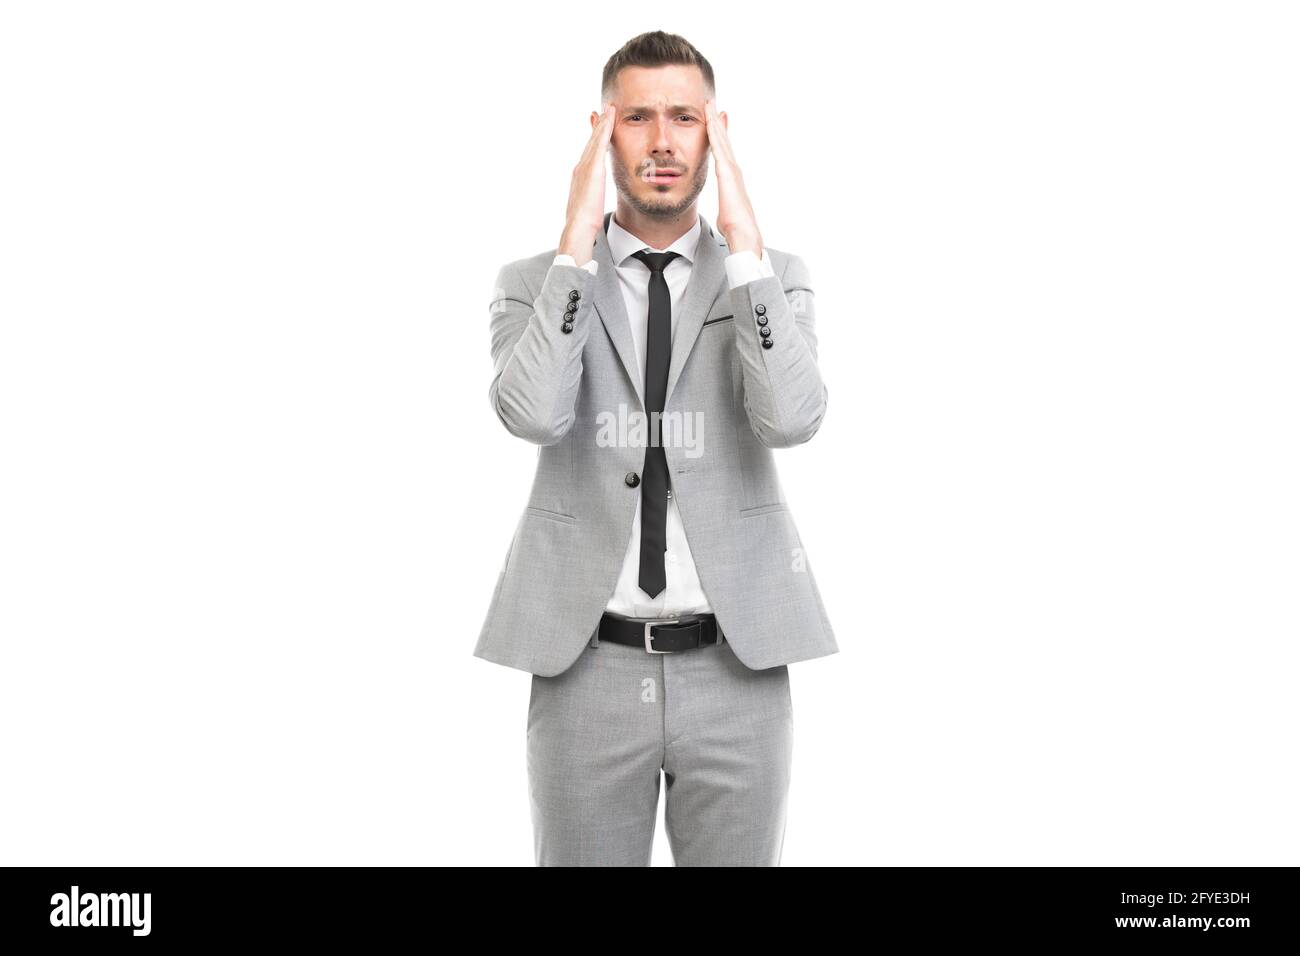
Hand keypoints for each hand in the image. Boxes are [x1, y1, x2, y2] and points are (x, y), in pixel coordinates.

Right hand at [557, 104, 615, 265]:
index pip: (590, 154)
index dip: (593, 140)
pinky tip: (610, 117)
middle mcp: (581, 168)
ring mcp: (585, 166)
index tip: (597, 129)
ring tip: (608, 109)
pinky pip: (600, 142)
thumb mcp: (589, 209)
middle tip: (600, 111)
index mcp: (581, 178)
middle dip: (596, 126)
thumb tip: (593, 208)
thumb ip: (592, 203)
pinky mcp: (592, 167)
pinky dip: (604, 128)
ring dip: (602, 122)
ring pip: (595, 139)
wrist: (578, 227)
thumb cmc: (584, 224)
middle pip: (591, 143)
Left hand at [704, 99, 762, 256]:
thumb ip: (726, 209)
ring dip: (715, 120)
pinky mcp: (727, 171)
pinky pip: (718, 145)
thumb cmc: (735, 228)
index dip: (720, 137)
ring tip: (710, 104)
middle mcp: (733, 170)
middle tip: (713, 105)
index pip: (724, 153)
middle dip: (718, 122)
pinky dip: (713, 130)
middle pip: (724, 141)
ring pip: (721, 138)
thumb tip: (726, 216)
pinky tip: (708, 118)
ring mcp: (731, 169)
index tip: (716, 124)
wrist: (743, 233)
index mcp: (732, 179)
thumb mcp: (727, 215)